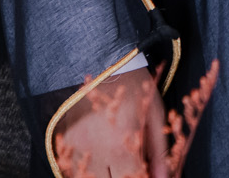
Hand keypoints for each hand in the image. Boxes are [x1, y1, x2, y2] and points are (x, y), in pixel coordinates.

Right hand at [52, 68, 170, 177]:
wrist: (102, 62)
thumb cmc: (134, 86)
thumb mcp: (155, 115)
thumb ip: (159, 151)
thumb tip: (165, 176)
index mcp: (121, 147)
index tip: (146, 173)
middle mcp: (95, 152)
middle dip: (124, 176)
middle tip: (131, 166)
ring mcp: (75, 149)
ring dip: (103, 175)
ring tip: (116, 163)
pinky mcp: (63, 143)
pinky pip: (73, 168)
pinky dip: (86, 170)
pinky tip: (98, 161)